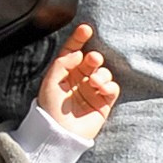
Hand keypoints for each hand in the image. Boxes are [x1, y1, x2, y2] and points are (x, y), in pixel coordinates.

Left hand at [36, 23, 118, 138]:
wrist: (58, 133)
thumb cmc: (50, 109)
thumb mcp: (50, 82)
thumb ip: (62, 64)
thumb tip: (79, 53)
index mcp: (65, 72)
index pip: (73, 51)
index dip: (79, 39)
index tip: (86, 28)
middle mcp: (80, 79)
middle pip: (91, 61)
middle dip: (94, 58)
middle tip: (93, 59)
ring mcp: (92, 90)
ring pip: (104, 73)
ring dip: (101, 74)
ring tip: (94, 82)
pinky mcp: (103, 102)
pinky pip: (112, 88)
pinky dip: (109, 85)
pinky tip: (101, 89)